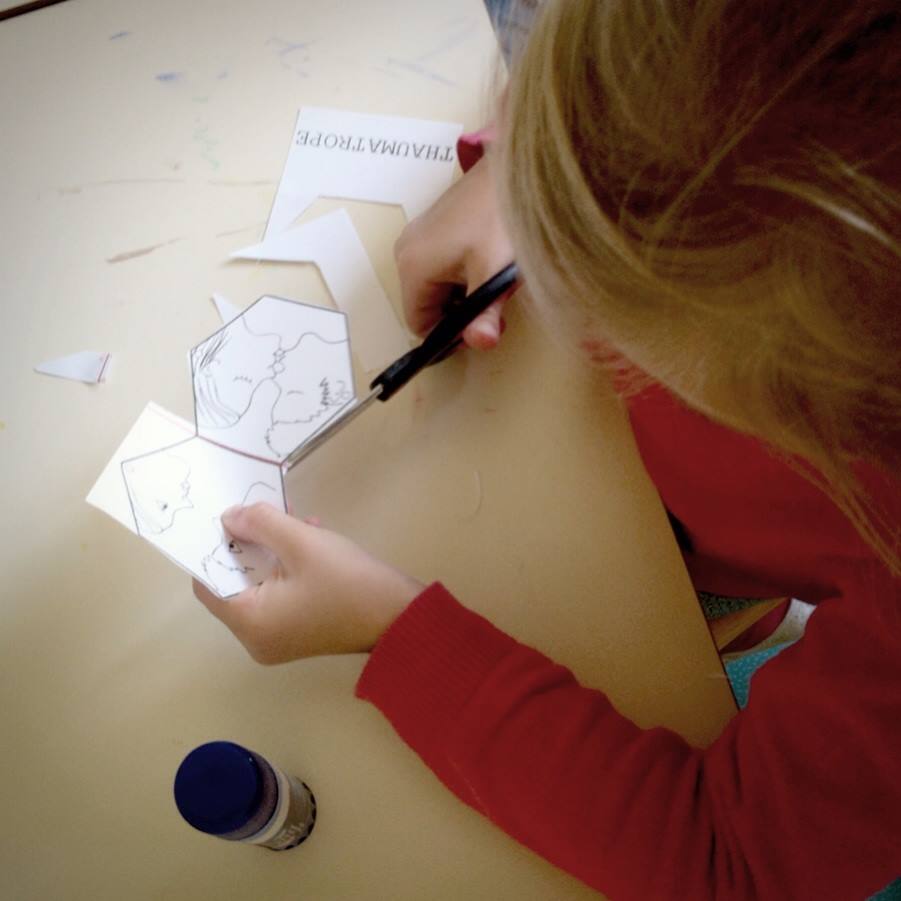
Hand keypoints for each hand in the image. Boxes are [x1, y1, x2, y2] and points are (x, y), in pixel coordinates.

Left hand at [193, 503, 423, 663]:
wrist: (402, 616)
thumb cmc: (349, 581)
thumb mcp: (302, 542)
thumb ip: (260, 523)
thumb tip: (228, 516)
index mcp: (250, 623)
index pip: (207, 584)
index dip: (214, 548)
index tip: (230, 518)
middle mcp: (256, 638)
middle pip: (233, 583)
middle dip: (251, 545)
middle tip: (270, 515)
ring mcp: (278, 639)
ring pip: (259, 586)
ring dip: (273, 552)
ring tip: (302, 523)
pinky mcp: (299, 633)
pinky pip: (278, 596)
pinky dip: (287, 569)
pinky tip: (313, 540)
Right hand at [395, 153, 515, 349]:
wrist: (517, 166)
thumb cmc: (501, 217)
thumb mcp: (494, 273)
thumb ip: (484, 314)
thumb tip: (480, 344)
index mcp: (413, 266)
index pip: (419, 324)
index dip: (449, 336)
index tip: (480, 327)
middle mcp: (407, 251)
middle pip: (427, 305)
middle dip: (460, 314)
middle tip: (495, 306)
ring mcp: (420, 236)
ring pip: (437, 287)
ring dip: (464, 294)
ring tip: (495, 280)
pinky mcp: (435, 227)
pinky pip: (442, 266)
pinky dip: (464, 274)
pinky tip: (489, 263)